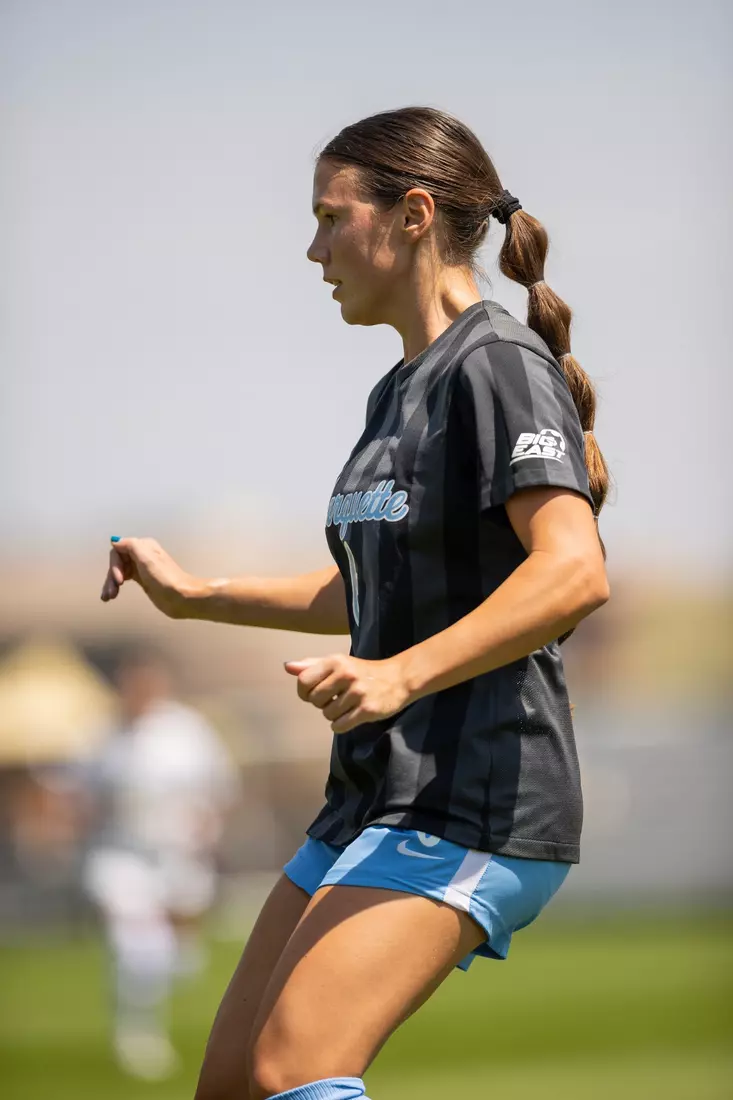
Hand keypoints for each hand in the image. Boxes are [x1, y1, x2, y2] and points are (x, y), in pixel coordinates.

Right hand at [100, 537, 195, 618]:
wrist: (180, 597)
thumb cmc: (165, 578)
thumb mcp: (147, 558)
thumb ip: (130, 545)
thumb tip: (115, 540)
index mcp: (143, 546)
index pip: (118, 550)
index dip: (114, 565)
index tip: (119, 580)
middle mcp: (141, 554)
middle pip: (118, 561)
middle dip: (111, 576)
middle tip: (110, 593)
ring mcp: (141, 567)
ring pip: (119, 571)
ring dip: (111, 583)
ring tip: (108, 597)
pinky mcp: (142, 579)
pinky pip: (124, 578)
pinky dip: (115, 586)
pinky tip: (111, 595)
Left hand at [284, 653, 410, 733]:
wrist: (398, 679)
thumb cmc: (363, 672)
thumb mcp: (339, 663)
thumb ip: (312, 665)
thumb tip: (287, 666)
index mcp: (335, 661)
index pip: (303, 681)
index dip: (305, 692)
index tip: (315, 693)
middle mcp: (345, 675)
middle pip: (315, 700)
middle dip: (322, 704)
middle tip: (336, 698)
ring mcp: (357, 693)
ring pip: (327, 715)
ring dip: (334, 715)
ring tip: (347, 705)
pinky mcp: (367, 710)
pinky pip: (339, 726)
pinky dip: (341, 725)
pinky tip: (351, 716)